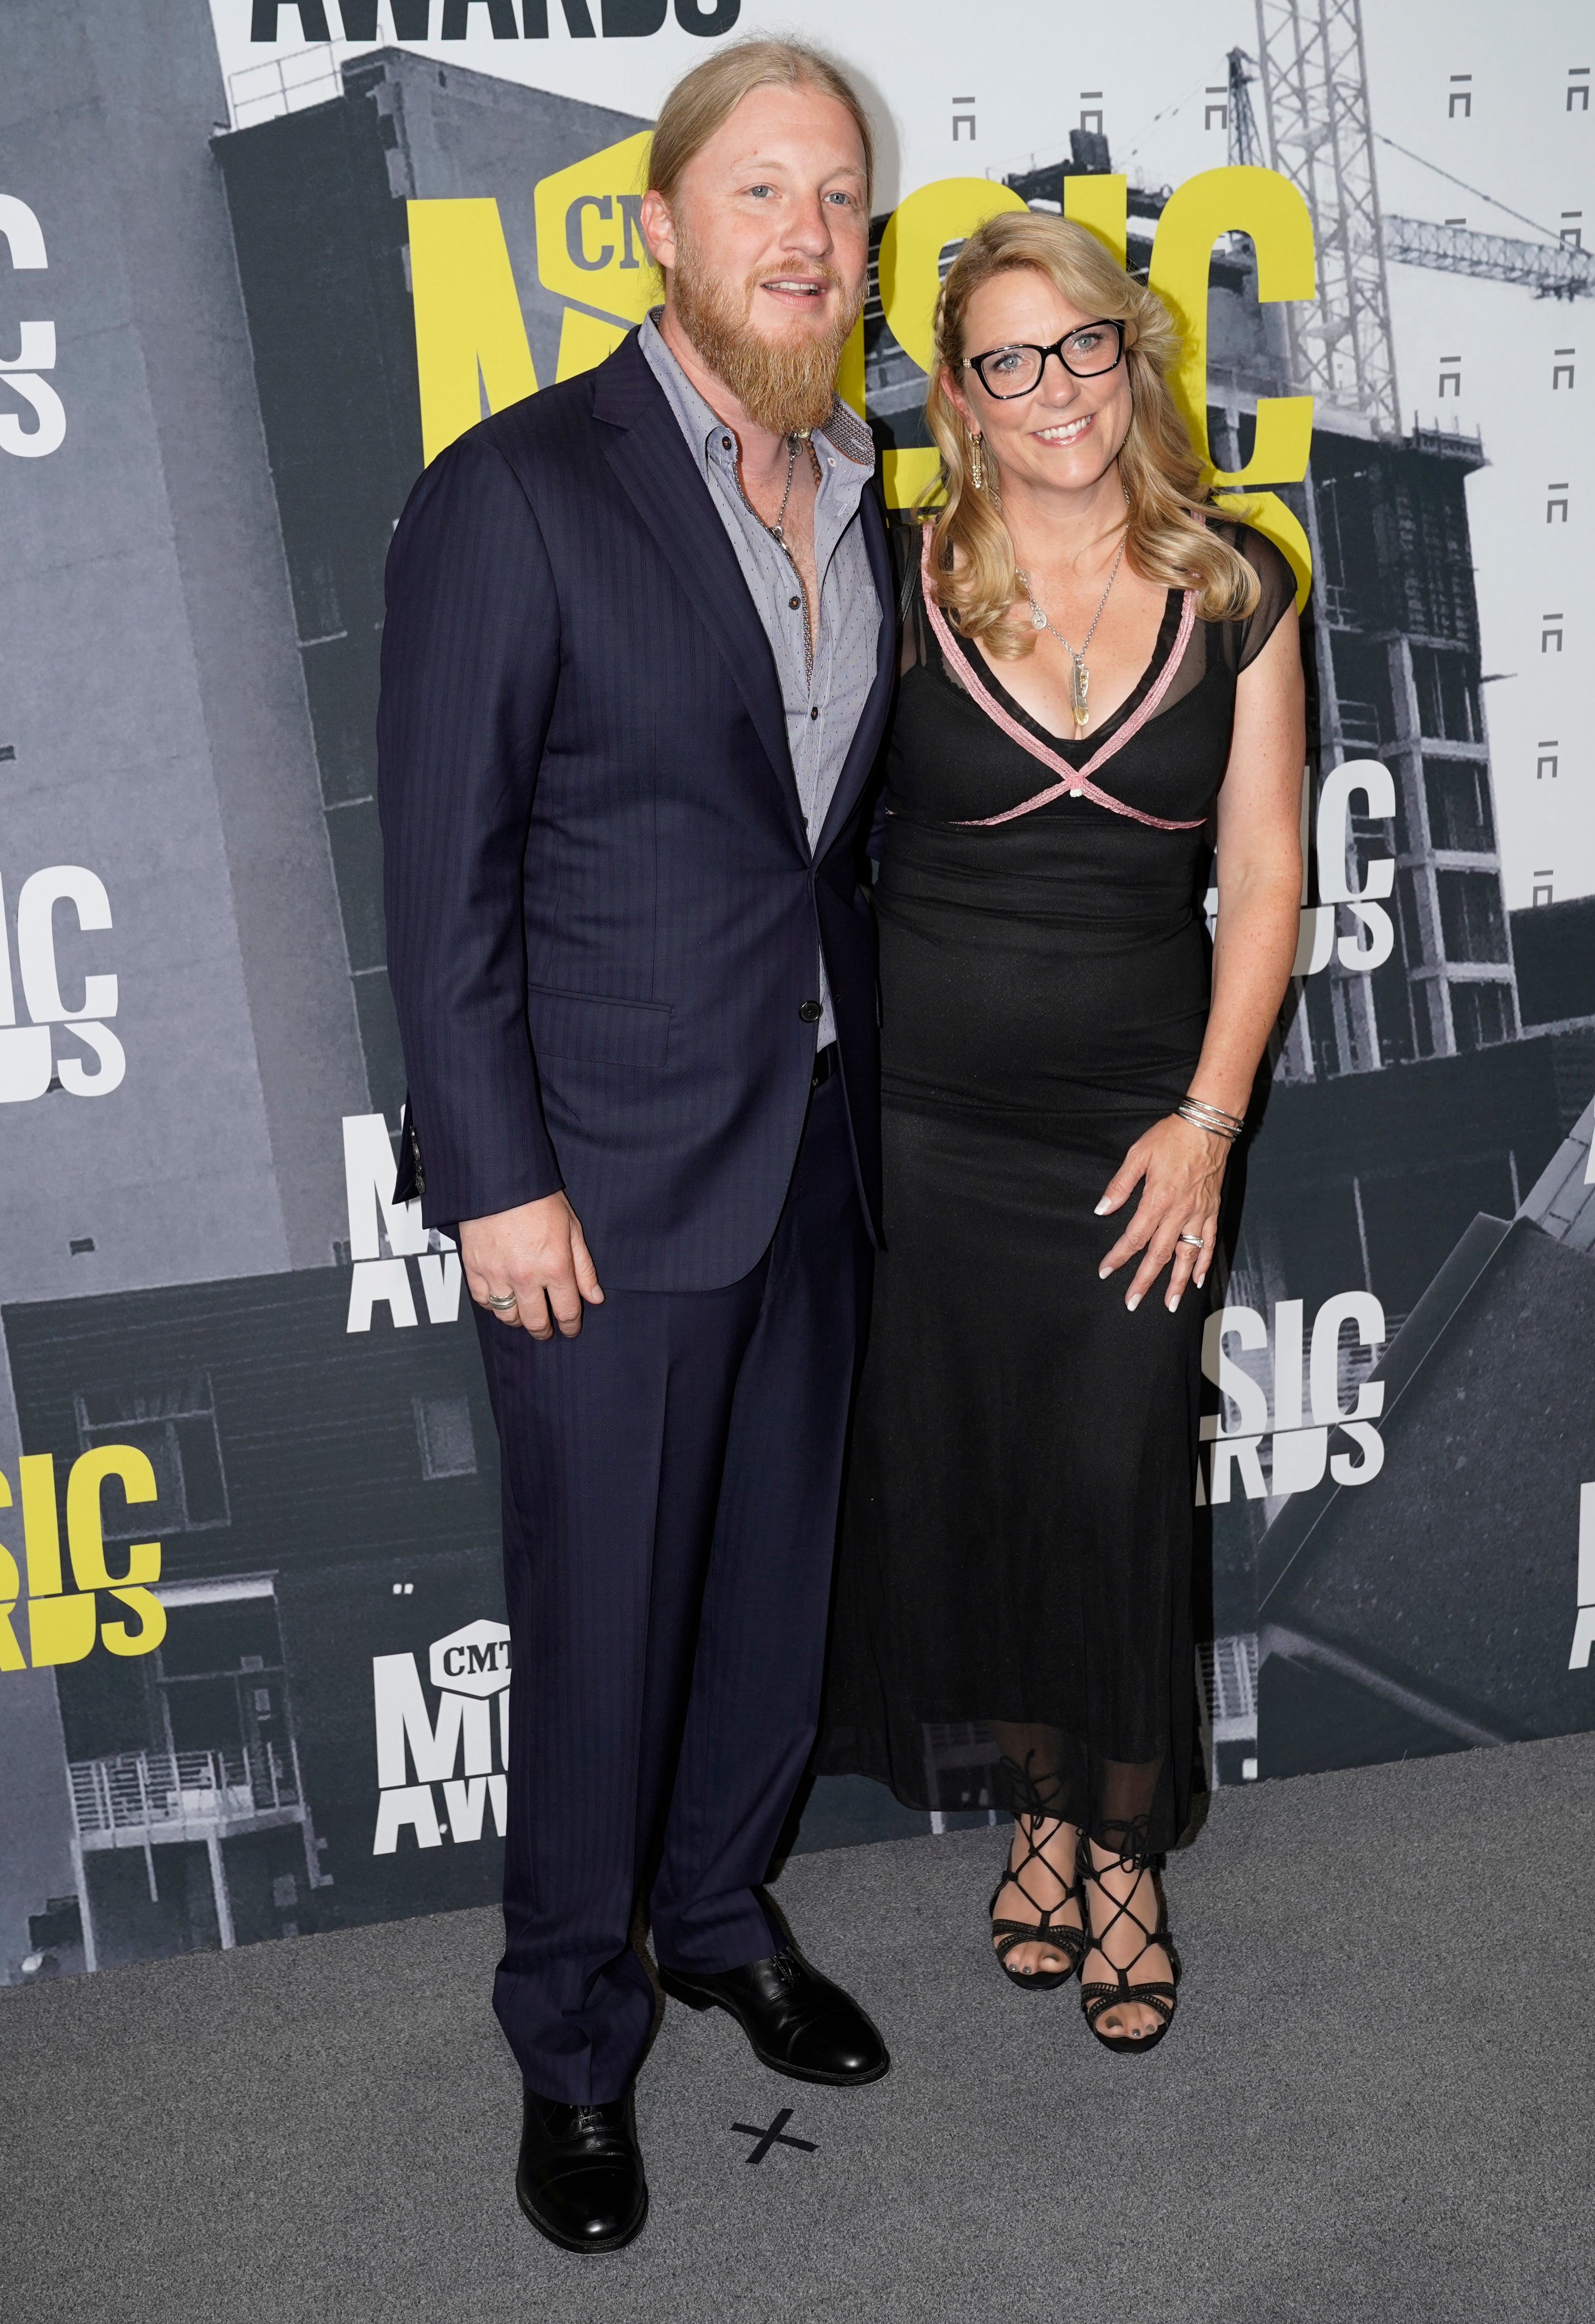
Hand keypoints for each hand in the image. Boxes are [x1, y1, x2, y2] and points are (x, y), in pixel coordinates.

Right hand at [459, 1192, 603, 1339]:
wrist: (499, 1179)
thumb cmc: (538, 1198)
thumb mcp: (572, 1228)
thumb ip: (584, 1268)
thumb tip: (595, 1298)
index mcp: (555, 1267)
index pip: (567, 1312)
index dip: (571, 1326)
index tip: (571, 1329)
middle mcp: (526, 1276)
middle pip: (536, 1322)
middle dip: (544, 1331)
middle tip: (546, 1330)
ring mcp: (497, 1274)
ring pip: (508, 1316)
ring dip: (518, 1320)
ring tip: (524, 1313)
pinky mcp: (474, 1268)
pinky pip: (483, 1301)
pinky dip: (493, 1304)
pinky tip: (501, 1297)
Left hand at [1095, 1115, 1227, 1312]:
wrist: (1208, 1125)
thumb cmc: (1171, 1137)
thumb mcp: (1138, 1155)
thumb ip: (1120, 1185)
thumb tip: (1102, 1209)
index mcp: (1157, 1200)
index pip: (1134, 1237)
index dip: (1118, 1257)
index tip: (1106, 1271)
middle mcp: (1179, 1212)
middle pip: (1159, 1254)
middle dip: (1144, 1281)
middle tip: (1132, 1302)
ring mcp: (1199, 1214)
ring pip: (1187, 1256)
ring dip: (1178, 1282)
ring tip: (1170, 1304)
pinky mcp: (1212, 1210)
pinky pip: (1209, 1242)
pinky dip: (1204, 1263)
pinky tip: (1198, 1280)